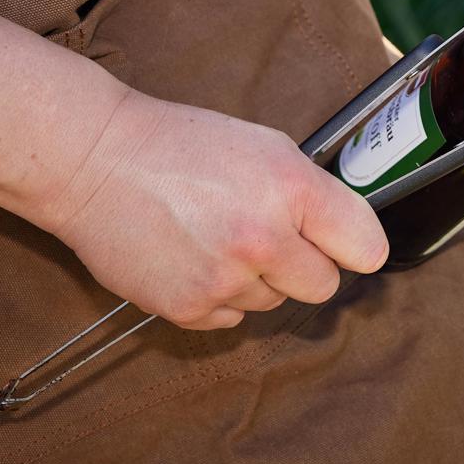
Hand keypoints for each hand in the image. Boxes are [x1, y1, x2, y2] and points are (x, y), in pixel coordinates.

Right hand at [37, 90, 388, 329]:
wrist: (96, 162)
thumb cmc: (182, 145)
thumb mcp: (265, 146)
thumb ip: (310, 193)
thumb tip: (345, 235)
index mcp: (291, 189)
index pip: (367, 248)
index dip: (354, 244)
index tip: (343, 243)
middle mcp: (264, 239)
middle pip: (324, 286)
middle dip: (305, 265)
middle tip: (270, 237)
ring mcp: (225, 280)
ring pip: (274, 302)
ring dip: (256, 278)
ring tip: (215, 235)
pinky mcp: (189, 309)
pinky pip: (232, 318)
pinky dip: (220, 296)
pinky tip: (193, 257)